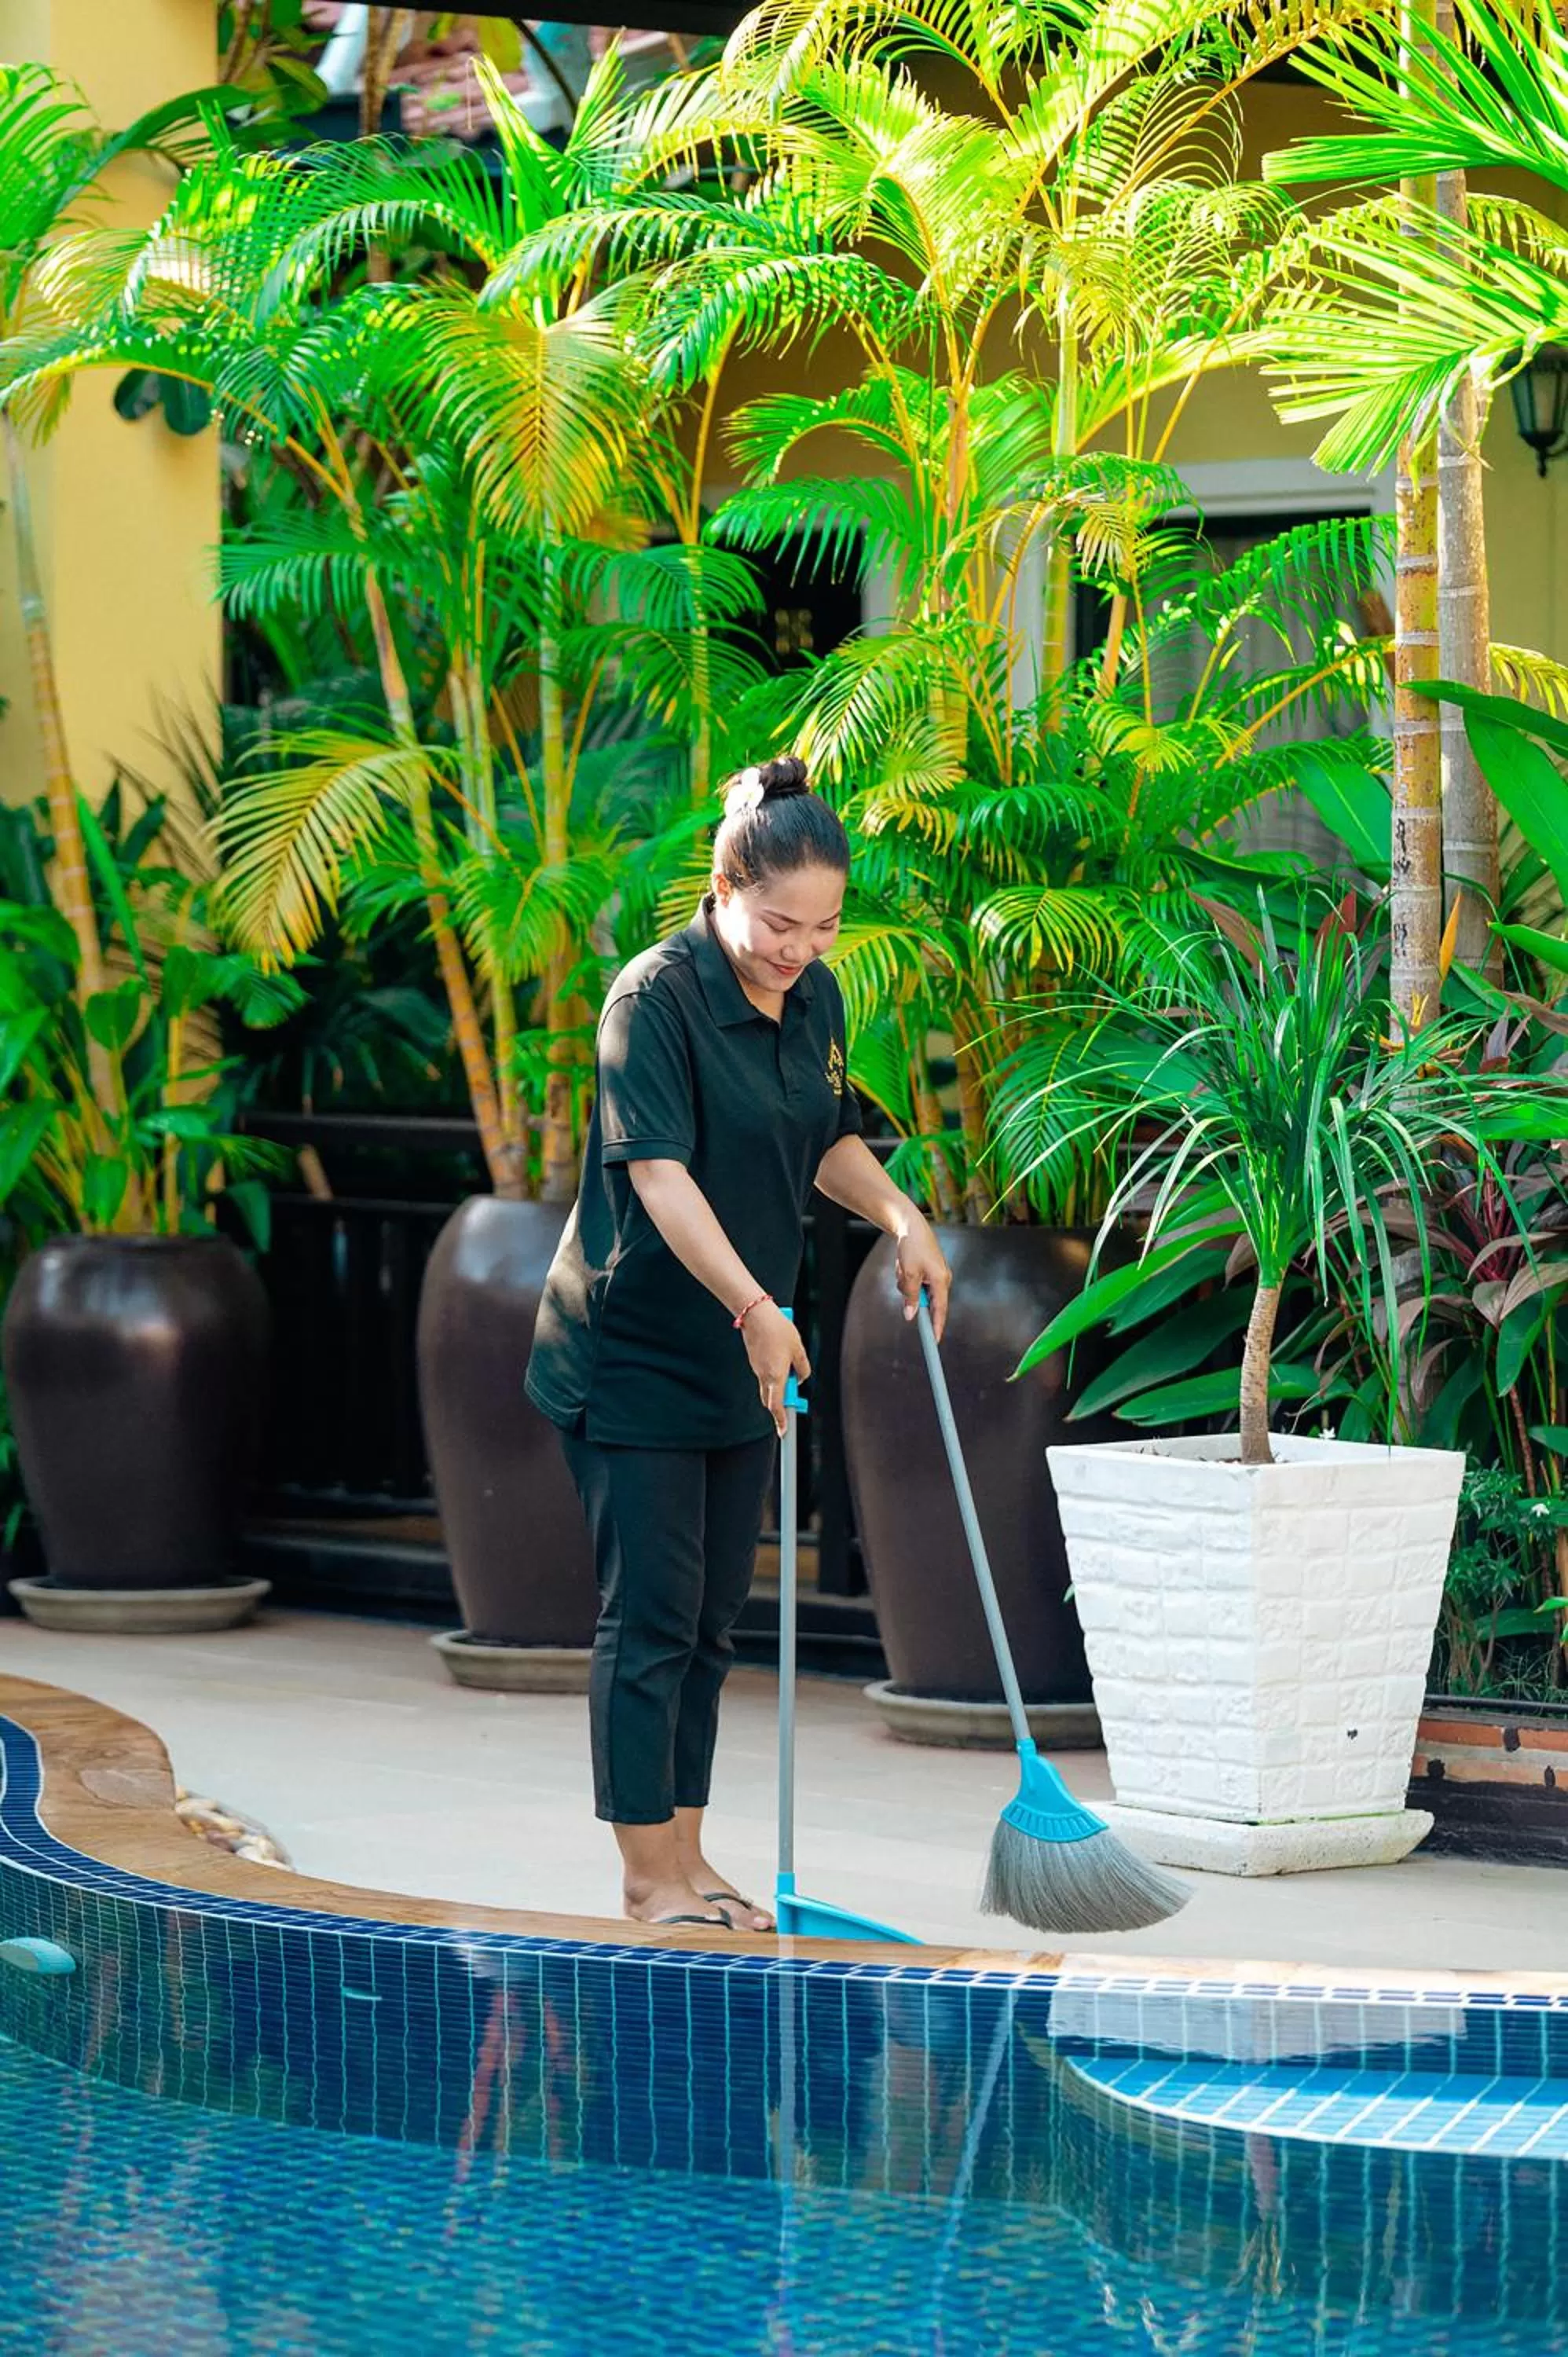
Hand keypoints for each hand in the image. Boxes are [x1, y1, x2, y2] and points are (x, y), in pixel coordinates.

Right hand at [741, 1300, 810, 1435]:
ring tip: (791, 1362)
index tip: (783, 1433)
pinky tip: (781, 1353)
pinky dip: (775, 1372)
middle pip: (771, 1400)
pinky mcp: (754, 1360)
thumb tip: (802, 1378)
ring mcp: (756, 1368)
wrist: (755, 1314)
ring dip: (780, 1383)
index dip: (781, 1421)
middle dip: (781, 1403)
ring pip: (769, 1385)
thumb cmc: (778, 1330)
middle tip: (795, 1400)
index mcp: (776, 1376)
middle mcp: (764, 1376)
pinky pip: (765, 1373)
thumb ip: (803, 1367)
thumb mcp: (798, 1348)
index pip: (777, 1406)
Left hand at [894, 1216, 950, 1339]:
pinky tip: (904, 1263)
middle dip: (911, 1294)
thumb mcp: (908, 1274)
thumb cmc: (912, 1247)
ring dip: (906, 1283)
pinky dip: (907, 1277)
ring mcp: (936, 1275)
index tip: (934, 1341)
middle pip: (926, 1301)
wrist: (911, 1226)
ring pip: (917, 1292)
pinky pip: (915, 1284)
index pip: (940, 1310)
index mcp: (941, 1280)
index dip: (937, 1327)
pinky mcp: (929, 1271)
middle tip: (904, 1275)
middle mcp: (942, 1279)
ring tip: (903, 1266)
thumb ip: (911, 1297)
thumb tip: (911, 1316)